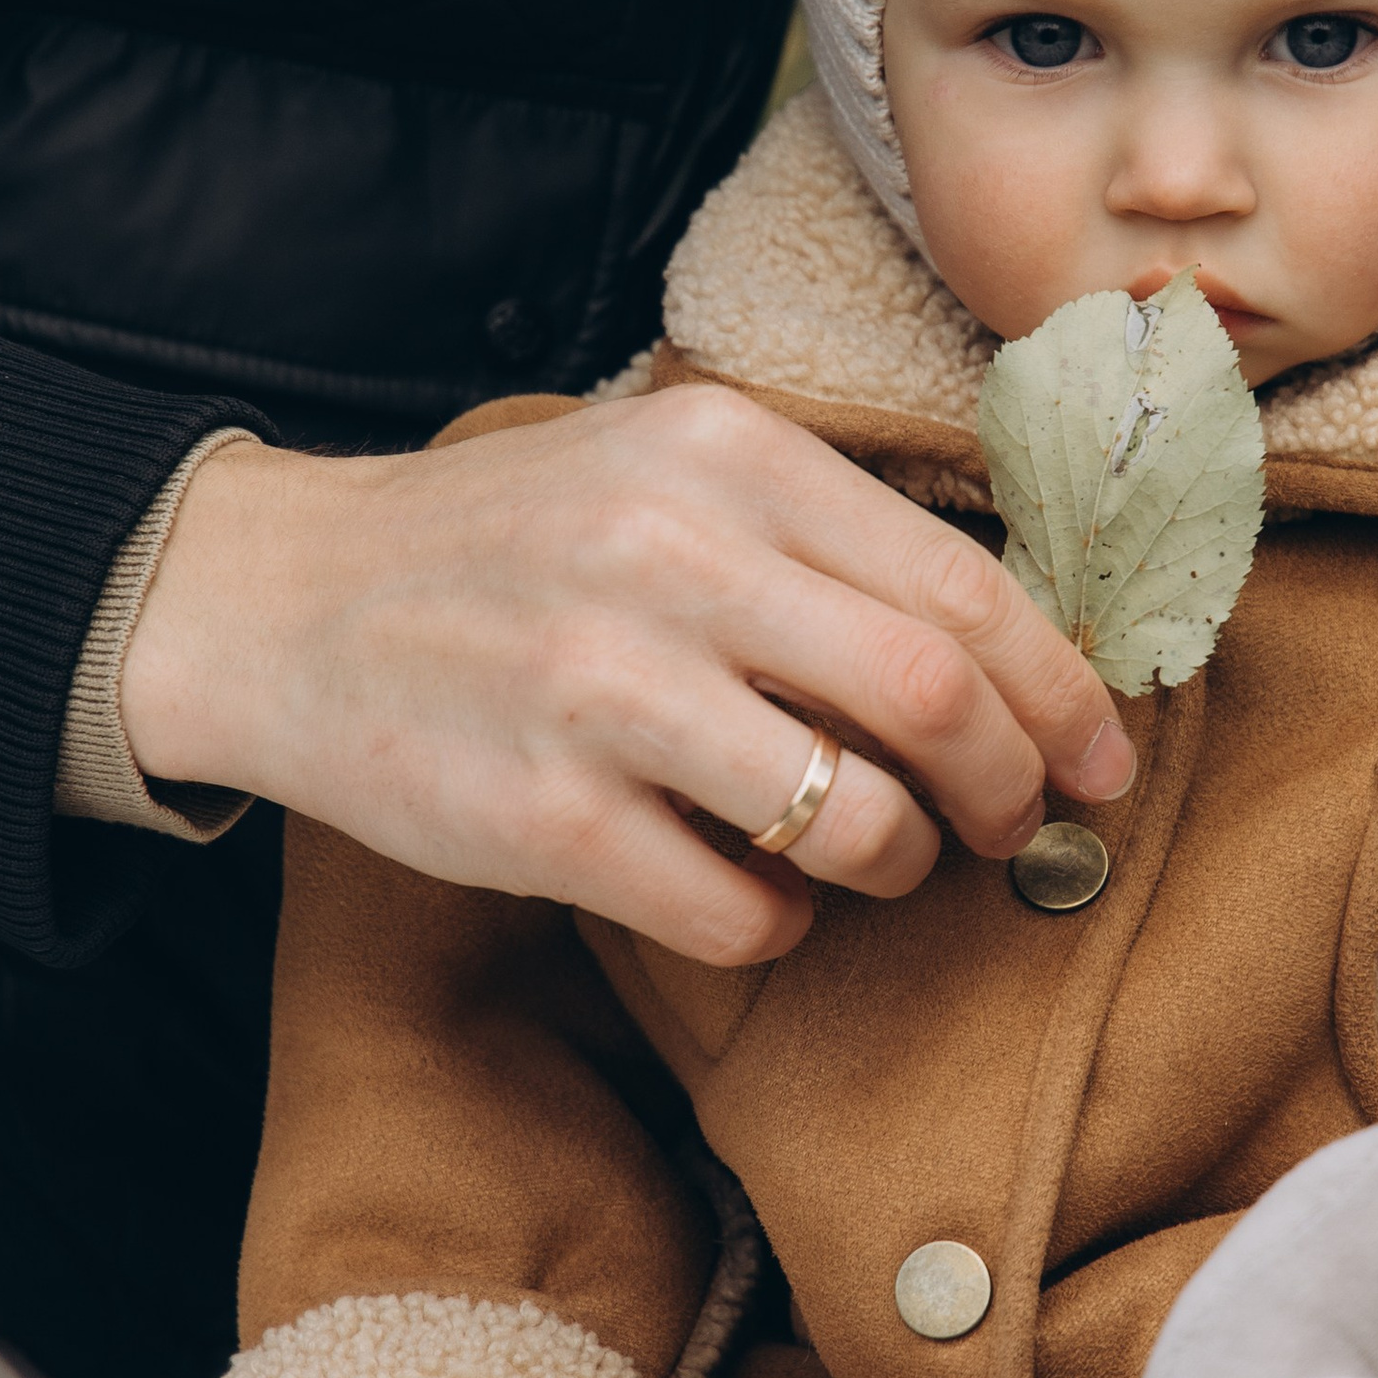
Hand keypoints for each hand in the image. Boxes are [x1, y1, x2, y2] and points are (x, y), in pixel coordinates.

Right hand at [123, 394, 1133, 963]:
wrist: (279, 600)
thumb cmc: (509, 547)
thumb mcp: (664, 466)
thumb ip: (820, 529)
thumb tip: (1016, 644)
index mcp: (723, 451)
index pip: (961, 585)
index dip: (1062, 691)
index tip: (1098, 757)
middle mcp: (669, 556)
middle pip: (932, 695)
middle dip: (1006, 784)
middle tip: (1009, 824)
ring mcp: (600, 691)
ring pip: (850, 816)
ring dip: (896, 863)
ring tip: (871, 857)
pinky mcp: (542, 818)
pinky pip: (737, 911)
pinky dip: (777, 926)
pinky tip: (745, 892)